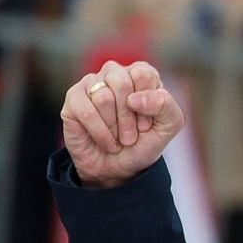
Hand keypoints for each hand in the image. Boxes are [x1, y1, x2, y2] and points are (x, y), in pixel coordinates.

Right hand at [60, 60, 185, 185]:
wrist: (119, 169)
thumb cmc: (143, 143)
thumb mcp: (169, 126)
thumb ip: (166, 105)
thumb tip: (134, 98)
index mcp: (141, 73)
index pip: (143, 74)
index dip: (147, 104)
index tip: (147, 123)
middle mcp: (114, 73)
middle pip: (122, 83)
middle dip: (128, 117)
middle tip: (131, 135)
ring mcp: (91, 84)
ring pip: (103, 97)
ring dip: (114, 127)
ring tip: (117, 137)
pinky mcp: (73, 99)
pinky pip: (86, 110)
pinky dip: (99, 132)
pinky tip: (105, 141)